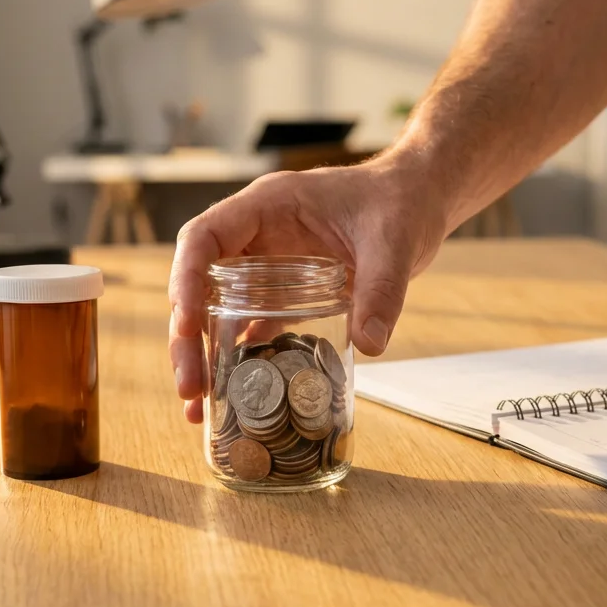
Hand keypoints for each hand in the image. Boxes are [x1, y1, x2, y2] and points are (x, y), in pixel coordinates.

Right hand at [168, 154, 449, 422]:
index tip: (187, 327)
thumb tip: (370, 343)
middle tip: (190, 389)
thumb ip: (382, 289)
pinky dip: (242, 360)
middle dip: (188, 338)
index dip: (186, 280)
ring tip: (198, 407)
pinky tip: (236, 399)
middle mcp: (256, 237)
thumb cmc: (399, 201)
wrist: (420, 199)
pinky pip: (254, 327)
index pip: (204, 238)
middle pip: (200, 284)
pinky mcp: (288, 294)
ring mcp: (268, 267)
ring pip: (219, 311)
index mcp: (267, 207)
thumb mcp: (393, 241)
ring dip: (206, 356)